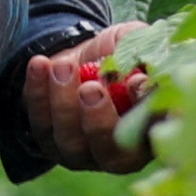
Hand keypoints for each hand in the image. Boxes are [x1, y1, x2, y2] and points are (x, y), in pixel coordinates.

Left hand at [16, 38, 157, 172]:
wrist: (82, 59)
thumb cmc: (119, 52)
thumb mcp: (135, 41)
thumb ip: (145, 51)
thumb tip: (144, 75)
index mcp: (154, 131)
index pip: (157, 131)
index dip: (149, 112)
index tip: (137, 81)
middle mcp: (122, 154)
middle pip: (111, 153)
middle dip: (98, 121)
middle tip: (91, 89)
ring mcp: (84, 154)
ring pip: (71, 141)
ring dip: (64, 103)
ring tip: (63, 66)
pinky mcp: (49, 144)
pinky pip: (41, 125)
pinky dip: (38, 93)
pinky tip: (40, 65)